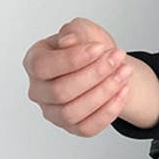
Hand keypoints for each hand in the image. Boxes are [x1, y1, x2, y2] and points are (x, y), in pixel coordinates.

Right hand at [23, 16, 133, 137]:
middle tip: (117, 59)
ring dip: (104, 92)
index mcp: (34, 62)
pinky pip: (87, 128)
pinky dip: (108, 111)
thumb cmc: (90, 49)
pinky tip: (123, 91)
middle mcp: (39, 91)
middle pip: (60, 91)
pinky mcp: (72, 127)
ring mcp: (53, 112)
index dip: (73, 59)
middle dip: (94, 74)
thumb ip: (75, 31)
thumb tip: (68, 41)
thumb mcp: (83, 30)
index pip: (43, 66)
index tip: (100, 48)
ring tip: (124, 73)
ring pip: (72, 112)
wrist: (107, 67)